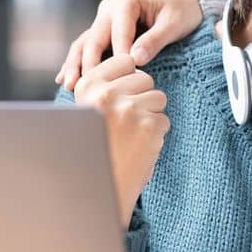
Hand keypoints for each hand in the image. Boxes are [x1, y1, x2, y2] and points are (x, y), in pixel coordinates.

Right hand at [56, 0, 203, 89]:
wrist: (183, 2)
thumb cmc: (181, 10)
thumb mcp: (174, 24)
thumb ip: (155, 40)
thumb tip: (136, 59)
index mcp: (125, 2)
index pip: (118, 33)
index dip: (118, 56)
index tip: (120, 78)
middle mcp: (109, 9)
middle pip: (93, 39)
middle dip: (88, 64)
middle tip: (87, 87)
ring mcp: (103, 20)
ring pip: (85, 44)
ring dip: (75, 64)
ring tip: (69, 85)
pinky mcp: (104, 32)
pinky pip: (87, 48)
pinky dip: (76, 63)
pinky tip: (64, 79)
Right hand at [71, 54, 169, 224]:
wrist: (94, 191)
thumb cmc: (93, 148)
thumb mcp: (87, 109)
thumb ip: (105, 85)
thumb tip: (134, 60)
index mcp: (88, 85)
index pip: (125, 60)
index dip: (127, 80)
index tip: (117, 100)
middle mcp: (107, 94)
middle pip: (145, 78)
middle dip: (141, 98)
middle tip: (124, 123)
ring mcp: (129, 109)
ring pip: (158, 97)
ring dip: (150, 115)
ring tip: (130, 135)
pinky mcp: (148, 127)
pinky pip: (164, 120)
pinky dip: (156, 135)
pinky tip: (138, 148)